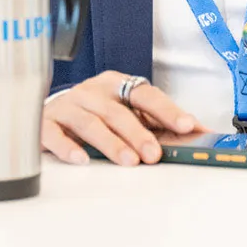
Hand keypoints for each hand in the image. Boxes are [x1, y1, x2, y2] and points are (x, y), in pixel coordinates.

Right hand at [42, 71, 203, 166]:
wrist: (46, 107)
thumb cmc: (94, 111)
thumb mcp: (126, 110)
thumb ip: (159, 120)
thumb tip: (200, 131)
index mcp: (116, 84)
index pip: (146, 94)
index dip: (167, 110)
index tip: (187, 126)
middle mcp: (91, 91)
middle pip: (117, 112)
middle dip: (138, 134)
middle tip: (154, 155)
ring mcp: (67, 106)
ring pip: (90, 123)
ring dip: (111, 143)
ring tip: (128, 161)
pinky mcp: (45, 123)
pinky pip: (54, 134)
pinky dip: (68, 147)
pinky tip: (81, 159)